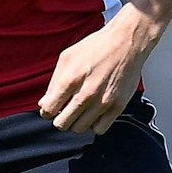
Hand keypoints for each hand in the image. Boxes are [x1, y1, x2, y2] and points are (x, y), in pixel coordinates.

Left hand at [38, 13, 151, 134]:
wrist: (127, 42)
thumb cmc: (96, 47)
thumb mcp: (67, 58)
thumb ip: (53, 82)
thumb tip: (44, 104)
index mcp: (70, 79)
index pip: (48, 111)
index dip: (48, 111)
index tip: (53, 107)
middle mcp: (86, 93)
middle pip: (62, 124)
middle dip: (60, 117)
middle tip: (66, 109)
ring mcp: (102, 102)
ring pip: (79, 129)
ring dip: (76, 121)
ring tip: (81, 109)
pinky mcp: (117, 107)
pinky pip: (99, 129)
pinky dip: (94, 124)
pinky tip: (94, 112)